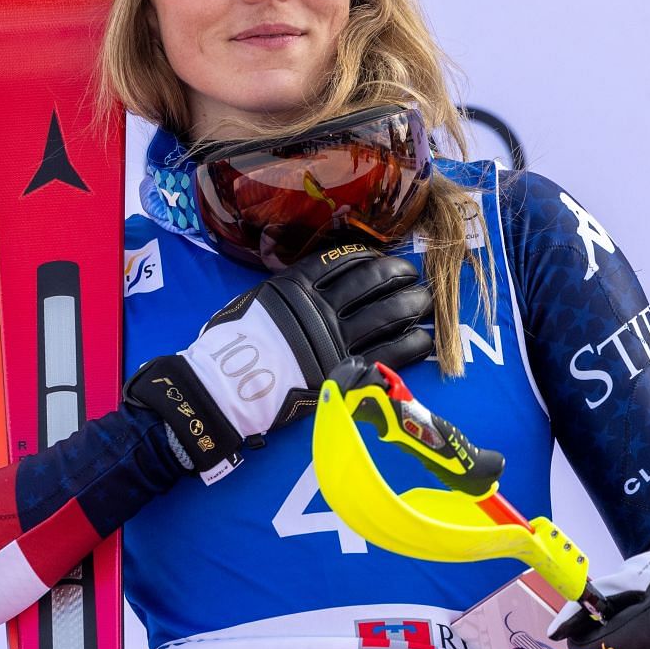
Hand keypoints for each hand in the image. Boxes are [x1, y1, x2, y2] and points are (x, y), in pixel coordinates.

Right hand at [126, 241, 431, 477]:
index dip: (371, 258)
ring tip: (425, 302)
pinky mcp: (344, 372)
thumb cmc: (233, 346)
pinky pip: (388, 354)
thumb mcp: (257, 301)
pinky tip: (423, 339)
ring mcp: (334, 341)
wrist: (224, 390)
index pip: (343, 262)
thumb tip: (319, 279)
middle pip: (372, 284)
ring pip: (386, 316)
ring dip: (411, 306)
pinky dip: (410, 345)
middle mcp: (320, 309)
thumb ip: (290, 290)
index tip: (387, 257)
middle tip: (414, 276)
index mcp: (297, 287)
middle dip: (400, 277)